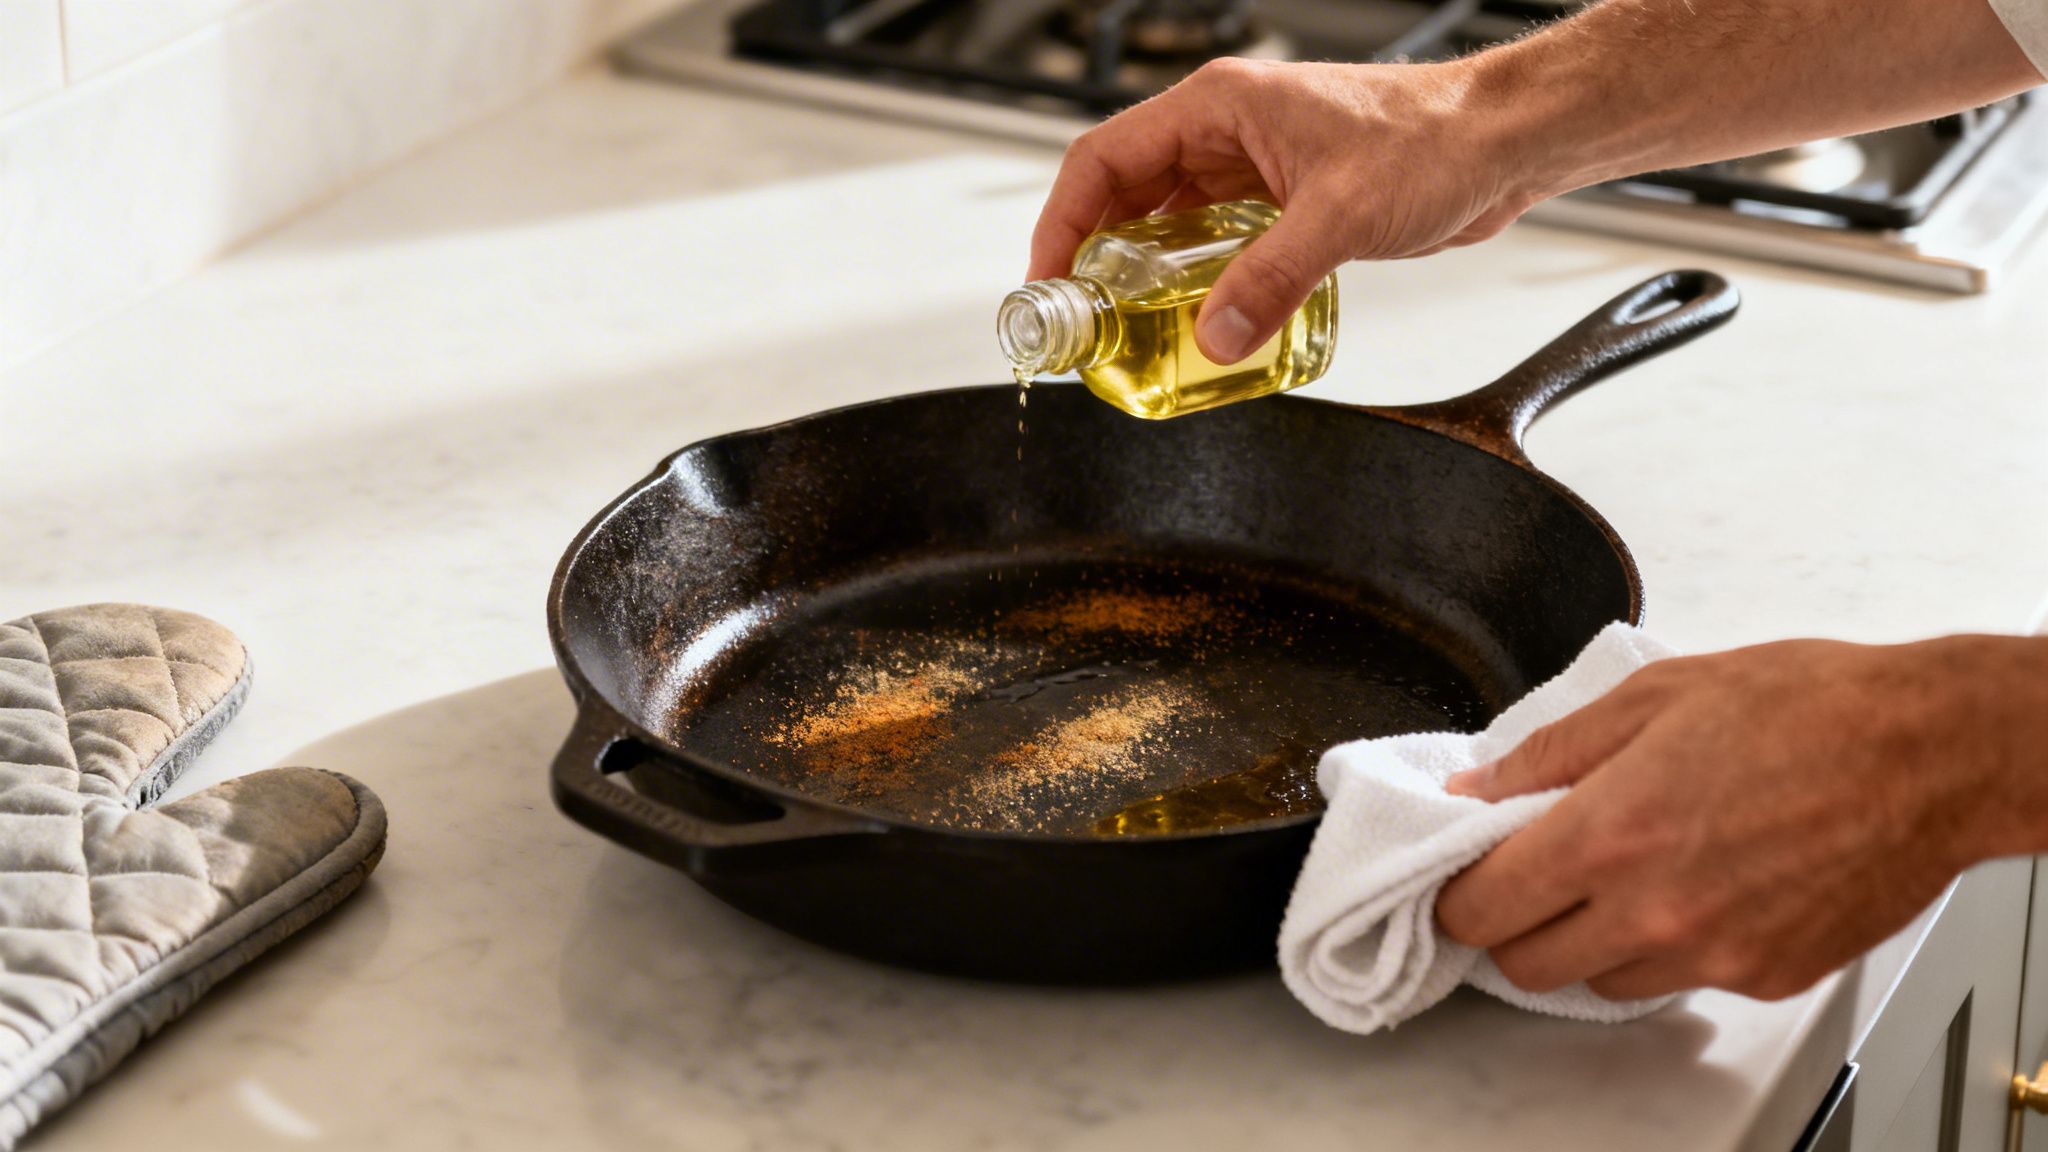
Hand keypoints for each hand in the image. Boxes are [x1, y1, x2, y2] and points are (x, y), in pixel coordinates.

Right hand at [1027, 59, 1536, 364]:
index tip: (1050, 281)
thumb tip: (1216, 336)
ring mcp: (1253, 166)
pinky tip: (1195, 319)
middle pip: (1125, 193)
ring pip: (1167, 221)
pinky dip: (1194, 280)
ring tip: (1128, 328)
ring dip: (1144, 273)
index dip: (1062, 222)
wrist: (1502, 144)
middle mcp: (1226, 131)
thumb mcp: (1342, 213)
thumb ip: (1273, 277)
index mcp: (1219, 106)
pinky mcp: (1282, 201)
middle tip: (1083, 320)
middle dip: (1095, 257)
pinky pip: (1213, 241)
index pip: (1103, 159)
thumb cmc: (1435, 139)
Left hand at [1433, 636, 2047, 1001]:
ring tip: (1626, 872)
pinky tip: (1699, 883)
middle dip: (1513, 925)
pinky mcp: (1765, 976)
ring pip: (1601, 981)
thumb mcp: (1652, 695)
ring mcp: (1712, 954)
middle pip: (1527, 964)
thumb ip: (1547, 752)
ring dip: (1589, 940)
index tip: (1460, 876)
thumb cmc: (1807, 708)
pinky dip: (1669, 945)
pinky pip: (1681, 980)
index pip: (1482, 909)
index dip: (1457, 896)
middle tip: (1532, 877)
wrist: (1932, 751)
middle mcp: (1654, 910)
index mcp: (1609, 834)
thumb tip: (1475, 786)